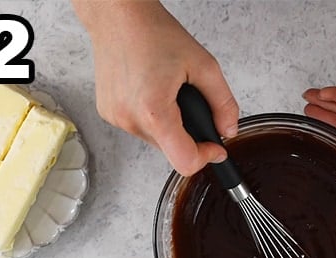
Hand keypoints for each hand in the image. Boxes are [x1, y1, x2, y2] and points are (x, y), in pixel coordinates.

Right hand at [73, 0, 237, 175]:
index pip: (184, 161)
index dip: (205, 157)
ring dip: (167, 123)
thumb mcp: (203, 65)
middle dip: (187, 133)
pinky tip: (148, 88)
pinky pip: (137, 126)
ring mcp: (115, 118)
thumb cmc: (153, 33)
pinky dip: (149, 115)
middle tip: (189, 101)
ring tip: (166, 89)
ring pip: (154, 139)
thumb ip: (223, 103)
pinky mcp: (107, 113)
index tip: (214, 146)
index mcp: (153, 111)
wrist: (118, 18)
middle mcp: (129, 120)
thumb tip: (228, 129)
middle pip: (170, 150)